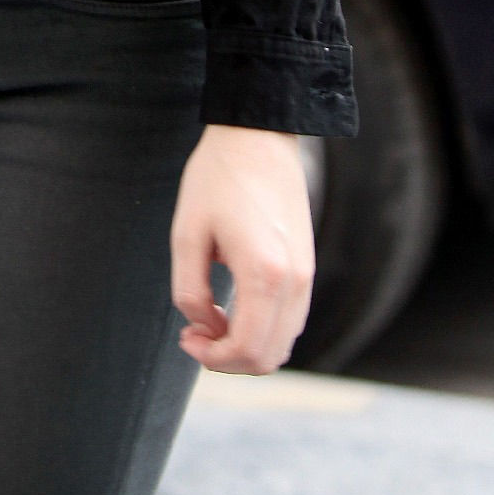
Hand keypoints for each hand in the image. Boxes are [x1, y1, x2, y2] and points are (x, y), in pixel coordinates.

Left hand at [170, 124, 314, 373]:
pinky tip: (233, 308)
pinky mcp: (306, 267)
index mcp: (264, 274)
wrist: (258, 136)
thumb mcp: (187, 234)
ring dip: (246, 346)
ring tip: (210, 321)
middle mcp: (295, 282)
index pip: (248, 350)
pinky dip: (263, 329)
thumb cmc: (217, 179)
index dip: (213, 359)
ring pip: (283, 343)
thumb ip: (189, 290)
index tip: (187, 338)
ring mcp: (306, 276)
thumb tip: (205, 326)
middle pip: (269, 357)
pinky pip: (290, 319)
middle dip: (228, 359)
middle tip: (194, 334)